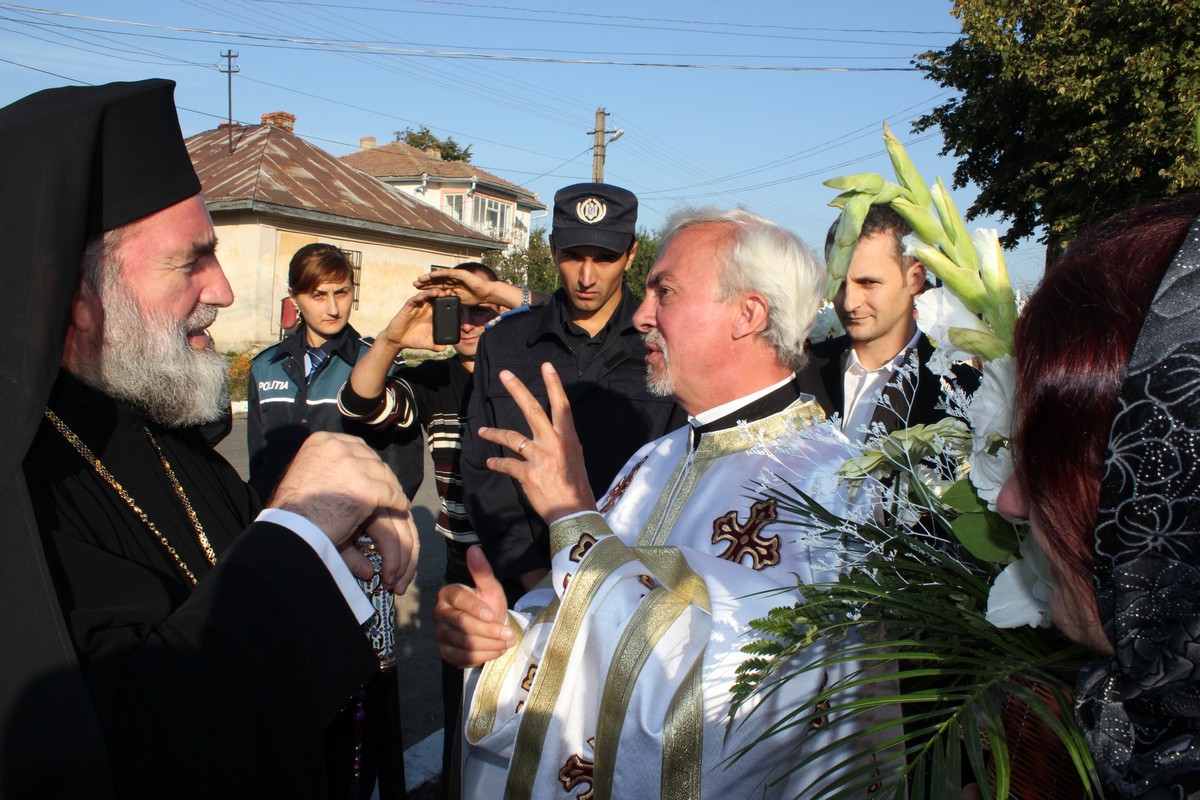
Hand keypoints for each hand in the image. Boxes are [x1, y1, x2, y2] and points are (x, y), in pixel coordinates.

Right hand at [269, 432, 419, 593]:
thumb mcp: (308, 473)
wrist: (291, 528)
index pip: (356, 447)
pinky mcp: (366, 488)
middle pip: (372, 459)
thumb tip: (349, 469)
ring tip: (396, 498)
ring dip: (391, 487)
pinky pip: (390, 493)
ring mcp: (354, 466)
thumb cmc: (294, 508)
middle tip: (388, 487)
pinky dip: (398, 501)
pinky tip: (401, 507)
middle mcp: (339, 447)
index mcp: (322, 441)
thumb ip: (328, 465)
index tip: (374, 473)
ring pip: (384, 475)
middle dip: (381, 474)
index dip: (367, 461)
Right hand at [380, 288, 454, 352]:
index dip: (449, 302)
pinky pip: (415, 300)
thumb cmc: (413, 339)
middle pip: (436, 298)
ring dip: (433, 293)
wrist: (398, 340)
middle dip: (443, 294)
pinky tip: (425, 295)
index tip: (458, 300)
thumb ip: (436, 346)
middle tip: (451, 292)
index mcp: (432, 315)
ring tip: (440, 292)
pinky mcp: (408, 307)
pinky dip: (420, 296)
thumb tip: (445, 349)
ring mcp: (417, 307)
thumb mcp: (427, 343)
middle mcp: (425, 308)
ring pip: (426, 296)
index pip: (442, 305)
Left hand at [414, 268, 522, 309]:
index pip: (437, 287)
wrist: (486, 293)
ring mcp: (455, 276)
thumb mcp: (460, 301)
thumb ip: (451, 301)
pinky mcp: (459, 274)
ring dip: (429, 278)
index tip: (419, 292)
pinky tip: (431, 275)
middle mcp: (452, 280)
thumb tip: (444, 308)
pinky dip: (439, 274)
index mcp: (451, 286)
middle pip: (436, 281)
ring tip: (419, 280)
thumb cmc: (475, 297)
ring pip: (439, 276)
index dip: (428, 289)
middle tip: (414, 284)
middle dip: (425, 283)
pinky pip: (447, 274)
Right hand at [434, 547, 514, 667]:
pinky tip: (496, 652)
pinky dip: (481, 657)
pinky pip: (460, 658)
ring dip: (488, 645)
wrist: (488, 627)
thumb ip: (482, 571)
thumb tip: (474, 548)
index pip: (459, 600)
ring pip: (463, 642)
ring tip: (507, 642)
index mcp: (448, 593)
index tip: (493, 615)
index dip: (476, 608)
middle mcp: (439, 613)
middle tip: (509, 635)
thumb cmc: (488, 604)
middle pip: (461, 624)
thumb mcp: (490, 588)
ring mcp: (440, 634)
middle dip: (488, 631)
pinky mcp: (444, 652)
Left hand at [477, 362, 594, 523]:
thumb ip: (562, 443)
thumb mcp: (576, 459)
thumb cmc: (577, 487)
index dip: (554, 385)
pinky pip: (505, 464)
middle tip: (504, 374)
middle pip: (533, 410)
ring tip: (482, 431)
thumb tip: (552, 436)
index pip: (562, 406)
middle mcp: (554, 443)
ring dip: (494, 433)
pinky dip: (496, 463)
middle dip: (518, 390)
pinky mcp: (527, 474)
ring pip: (511, 437)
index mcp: (568, 439)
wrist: (574, 513)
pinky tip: (490, 463)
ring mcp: (539, 457)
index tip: (546, 366)